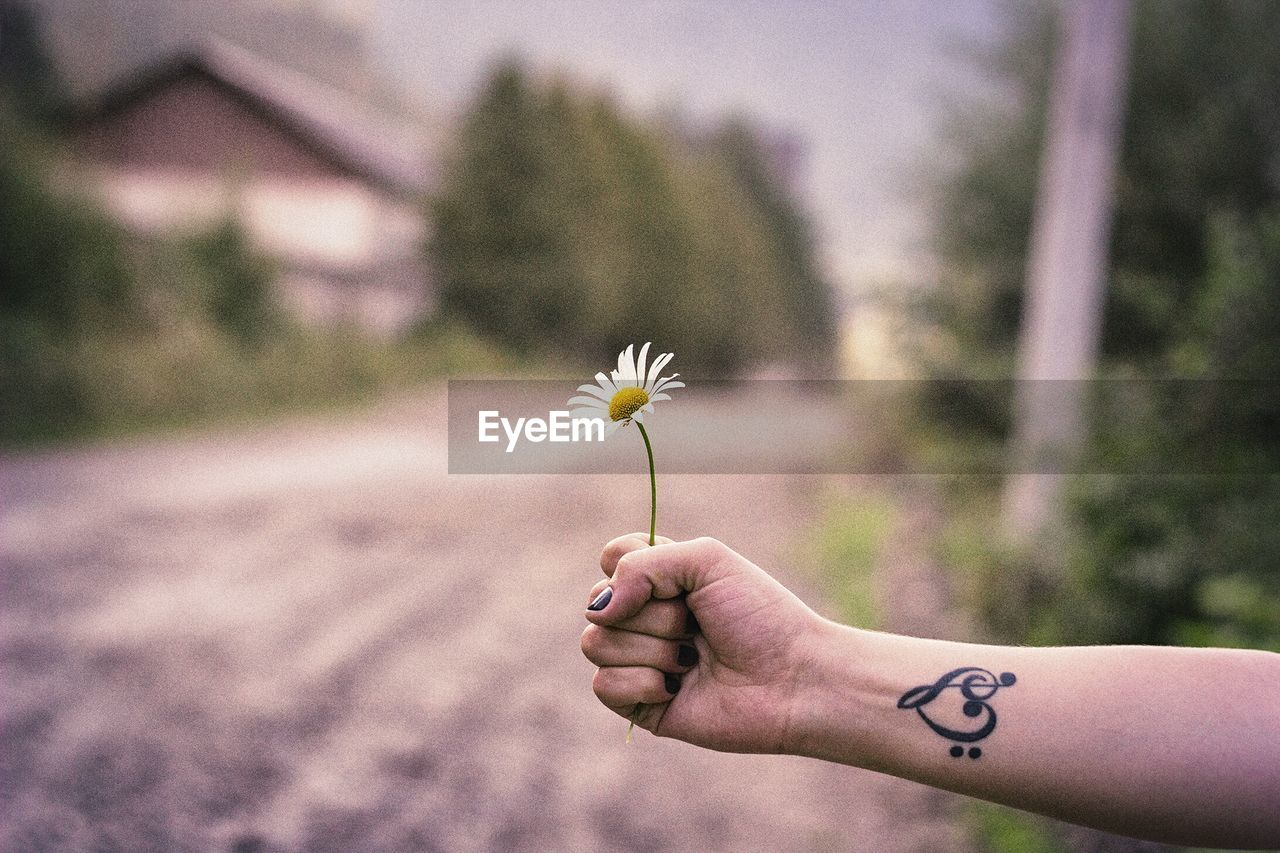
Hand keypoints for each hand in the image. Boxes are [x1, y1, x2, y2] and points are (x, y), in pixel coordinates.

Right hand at [581, 534, 823, 752]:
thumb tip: (597, 611)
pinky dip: (643, 683)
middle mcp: (645, 619)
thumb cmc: (760, 616)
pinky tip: (679, 687)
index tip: (675, 581)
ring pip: (596, 645)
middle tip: (696, 625)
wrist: (792, 679)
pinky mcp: (640, 705)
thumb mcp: (706, 561)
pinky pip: (603, 687)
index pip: (612, 559)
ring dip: (651, 649)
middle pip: (596, 603)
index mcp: (662, 581)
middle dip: (652, 614)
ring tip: (693, 659)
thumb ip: (641, 564)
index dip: (631, 567)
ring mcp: (640, 662)